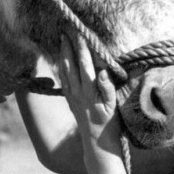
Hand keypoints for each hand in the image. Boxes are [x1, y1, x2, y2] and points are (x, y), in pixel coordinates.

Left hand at [59, 34, 121, 157]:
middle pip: (70, 65)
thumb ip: (107, 88)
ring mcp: (72, 96)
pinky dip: (61, 68)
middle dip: (68, 47)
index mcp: (90, 91)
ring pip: (64, 71)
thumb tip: (102, 71)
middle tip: (65, 31)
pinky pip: (63, 80)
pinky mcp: (70, 100)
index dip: (82, 49)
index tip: (80, 34)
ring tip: (61, 41)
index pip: (85, 65)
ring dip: (62, 55)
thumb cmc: (110, 123)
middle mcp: (78, 92)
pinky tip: (61, 61)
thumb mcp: (113, 106)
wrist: (97, 142)